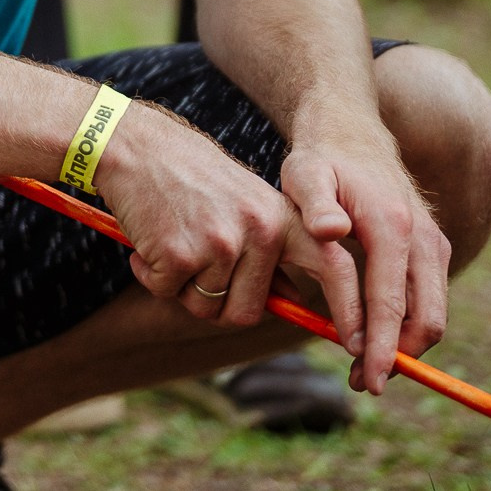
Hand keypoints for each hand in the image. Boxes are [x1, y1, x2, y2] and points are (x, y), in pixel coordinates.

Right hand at [96, 102, 361, 343]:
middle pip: (247, 312)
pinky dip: (151, 274)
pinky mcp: (179, 253)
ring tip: (170, 241)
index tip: (357, 346)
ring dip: (180, 287)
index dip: (351, 312)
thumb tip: (297, 301)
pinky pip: (167, 291)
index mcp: (281, 217)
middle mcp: (259, 231)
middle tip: (192, 264)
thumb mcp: (244, 202)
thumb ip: (271, 249)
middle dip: (215, 301)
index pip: (335, 267)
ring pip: (204, 307)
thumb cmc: (188, 173)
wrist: (134, 143)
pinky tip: (147, 239)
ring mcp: (221, 243)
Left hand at [277, 130, 449, 395]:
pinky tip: (373, 333)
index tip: (367, 380)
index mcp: (393, 225)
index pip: (393, 303)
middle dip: (397, 357)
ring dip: (404, 346)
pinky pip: (427, 299)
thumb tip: (331, 231)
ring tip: (362, 364)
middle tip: (360, 380)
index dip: (382, 347)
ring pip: (431, 314)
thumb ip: (313, 203)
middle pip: (426, 319)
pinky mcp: (433, 248)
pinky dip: (407, 324)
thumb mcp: (304, 172)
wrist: (352, 130)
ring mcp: (434, 243)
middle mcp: (424, 238)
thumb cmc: (320, 157)